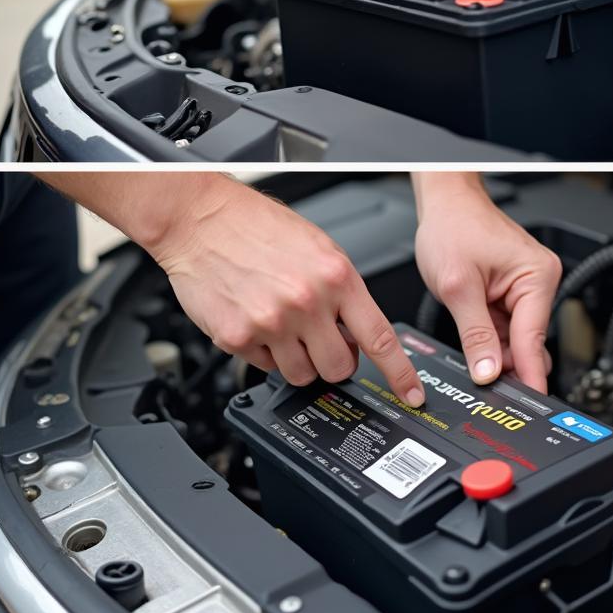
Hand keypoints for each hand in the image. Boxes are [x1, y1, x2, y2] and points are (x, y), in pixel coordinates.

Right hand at [148, 180, 424, 405]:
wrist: (201, 219)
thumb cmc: (258, 227)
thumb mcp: (319, 249)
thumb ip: (342, 291)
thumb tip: (356, 332)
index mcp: (336, 276)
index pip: (379, 337)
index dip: (399, 373)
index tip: (410, 394)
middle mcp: (307, 302)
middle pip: (340, 367)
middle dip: (335, 360)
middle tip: (322, 340)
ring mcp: (271, 323)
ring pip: (302, 375)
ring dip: (298, 360)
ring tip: (284, 325)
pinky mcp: (237, 337)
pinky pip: (264, 367)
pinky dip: (264, 352)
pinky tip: (257, 320)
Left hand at [413, 174, 561, 391]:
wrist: (444, 202)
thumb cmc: (454, 226)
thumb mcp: (458, 287)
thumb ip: (475, 335)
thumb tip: (487, 372)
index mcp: (537, 276)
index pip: (533, 338)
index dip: (526, 374)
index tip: (527, 405)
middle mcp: (538, 281)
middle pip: (526, 341)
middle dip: (504, 362)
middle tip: (483, 384)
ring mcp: (525, 287)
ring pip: (513, 337)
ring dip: (492, 348)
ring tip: (471, 351)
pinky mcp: (510, 291)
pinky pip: (504, 326)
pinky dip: (488, 337)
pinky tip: (474, 341)